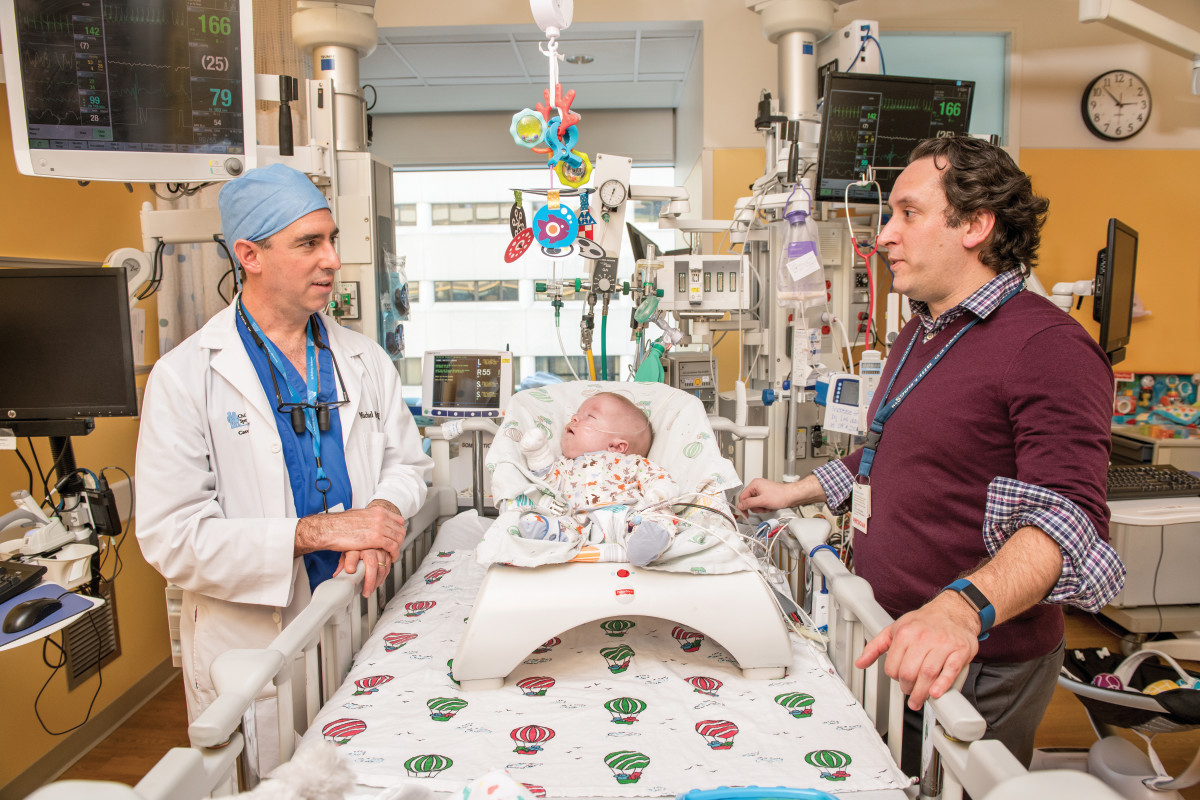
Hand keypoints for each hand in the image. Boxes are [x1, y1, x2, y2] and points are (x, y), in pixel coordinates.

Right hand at [295, 503, 406, 561]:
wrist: (330, 529)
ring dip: (397, 548)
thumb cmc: (339, 524)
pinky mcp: (376, 538)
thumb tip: (369, 520)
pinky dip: (394, 553)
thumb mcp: (357, 514)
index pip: (398, 520)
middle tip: (395, 548)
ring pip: (398, 539)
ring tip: (392, 555)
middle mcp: (380, 517)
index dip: (398, 530)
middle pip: (400, 530)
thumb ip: (367, 517)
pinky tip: (390, 558)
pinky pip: (392, 547)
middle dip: (399, 541)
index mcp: (377, 510)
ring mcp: (379, 527)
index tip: (396, 538)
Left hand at [335, 549, 391, 596]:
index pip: (353, 555)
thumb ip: (343, 563)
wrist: (369, 537)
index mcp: (358, 546)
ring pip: (381, 569)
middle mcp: (370, 548)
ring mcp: (380, 551)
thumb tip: (336, 575)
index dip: (351, 562)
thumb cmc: (358, 546)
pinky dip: (382, 578)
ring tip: (370, 591)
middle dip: (369, 581)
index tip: (349, 570)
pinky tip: (377, 583)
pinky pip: (387, 568)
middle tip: (366, 592)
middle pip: (371, 564)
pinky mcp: (387, 554)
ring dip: (376, 582)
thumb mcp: (347, 552)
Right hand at [738, 477, 816, 512]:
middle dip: (756, 507)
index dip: (743, 506)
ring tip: (767, 507)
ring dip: (761, 508)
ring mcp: (761, 491)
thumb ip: (749, 503)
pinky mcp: (765, 495)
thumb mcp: (762, 501)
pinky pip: (760, 503)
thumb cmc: (781, 495)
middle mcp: (757, 486)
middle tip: (762, 507)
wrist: (791, 496)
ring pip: (755, 504)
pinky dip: (764, 507)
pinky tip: (770, 506)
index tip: (745, 514)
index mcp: (754, 484)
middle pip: (749, 501)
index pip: (742, 497)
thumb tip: (740, 505)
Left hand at [856, 591, 979, 709]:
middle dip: (907, 688)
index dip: (894, 677)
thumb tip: (860, 663)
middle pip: (909, 673)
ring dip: (921, 693)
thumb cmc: (924, 622)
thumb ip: (875, 647)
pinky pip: (950, 671)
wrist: (953, 611)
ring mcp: (942, 645)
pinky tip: (936, 693)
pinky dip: (942, 685)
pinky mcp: (959, 651)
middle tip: (910, 692)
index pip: (893, 666)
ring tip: (919, 699)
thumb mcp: (895, 629)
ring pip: (928, 674)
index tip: (899, 680)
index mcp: (905, 633)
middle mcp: (923, 638)